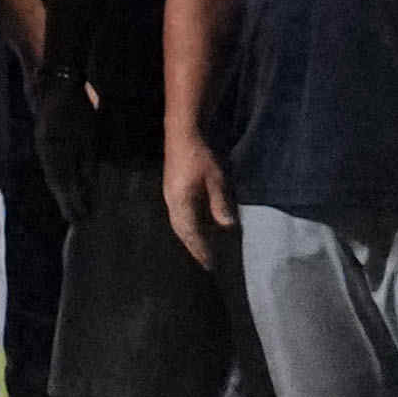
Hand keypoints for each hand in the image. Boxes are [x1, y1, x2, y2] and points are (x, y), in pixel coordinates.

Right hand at [163, 131, 233, 267]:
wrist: (183, 132)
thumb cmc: (200, 155)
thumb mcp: (216, 179)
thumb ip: (220, 203)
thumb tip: (227, 226)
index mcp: (181, 203)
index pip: (191, 233)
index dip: (201, 249)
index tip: (210, 264)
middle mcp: (172, 202)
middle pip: (182, 231)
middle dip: (193, 247)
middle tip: (205, 262)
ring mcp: (170, 195)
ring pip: (179, 223)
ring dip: (189, 237)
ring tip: (199, 248)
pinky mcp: (173, 188)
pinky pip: (179, 215)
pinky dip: (187, 225)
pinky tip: (195, 225)